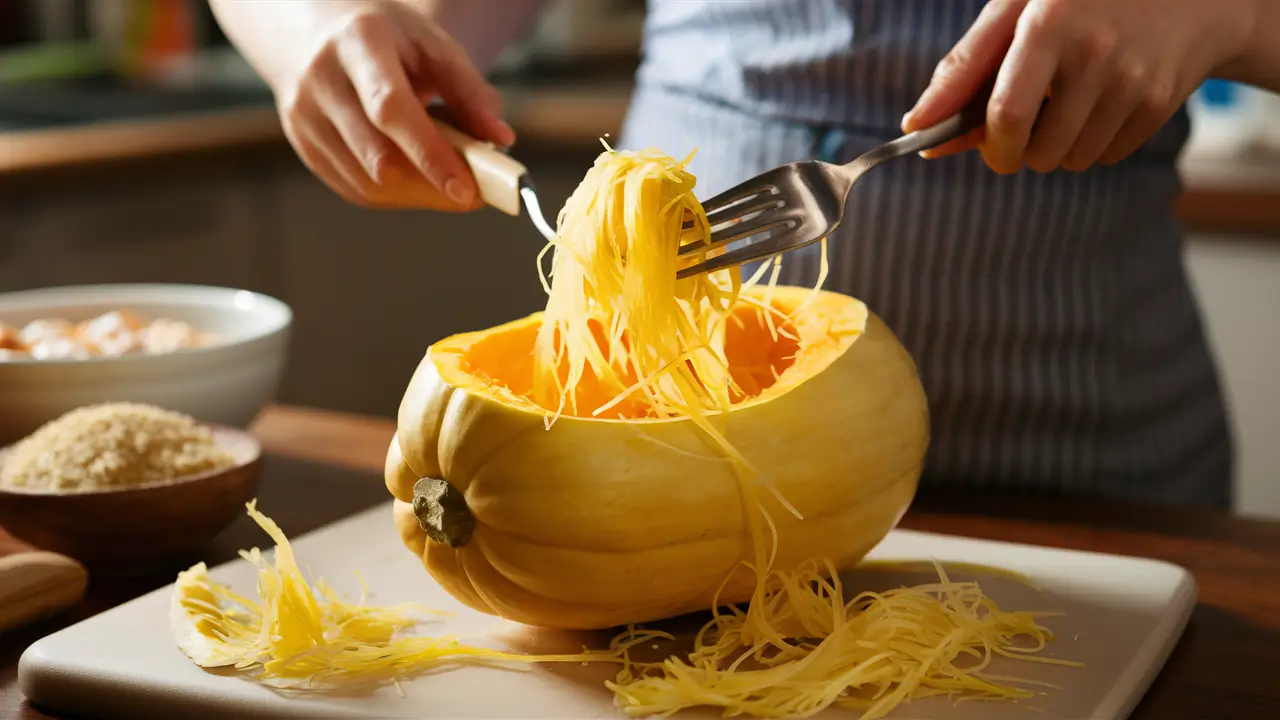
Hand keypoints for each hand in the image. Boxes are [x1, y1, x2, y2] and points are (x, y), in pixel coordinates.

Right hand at [271, 1, 514, 208]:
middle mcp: (322, 81)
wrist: (312, 30)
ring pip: (368, 183)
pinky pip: (357, 189)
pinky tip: (418, 177)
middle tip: (474, 192)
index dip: (430, 155)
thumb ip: (468, 88)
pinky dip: (397, 193)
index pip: (391, 109)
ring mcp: (304, 118)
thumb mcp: (431, 43)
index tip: (468, 190)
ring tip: (447, 175)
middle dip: (432, 184)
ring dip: (418, 192)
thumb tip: (501, 138)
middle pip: (378, 156)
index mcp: (358, 43)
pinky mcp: (304, 147)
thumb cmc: (386, 38)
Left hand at [901, 0, 1254, 173]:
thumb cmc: (1078, 0)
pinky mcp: (1159, 102)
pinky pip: (1104, 156)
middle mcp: (1094, 52)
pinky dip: (1093, 142)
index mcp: (1049, 23)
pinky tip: (1103, 100)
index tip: (988, 149)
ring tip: (1070, 100)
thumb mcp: (1016, 9)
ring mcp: (1132, 80)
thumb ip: (964, 67)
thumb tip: (917, 125)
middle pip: (1037, 151)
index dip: (990, 147)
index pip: (1007, 114)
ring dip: (1057, 146)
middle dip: (1022, 149)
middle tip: (1031, 117)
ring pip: (1070, 160)